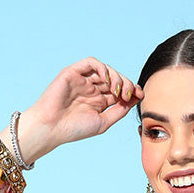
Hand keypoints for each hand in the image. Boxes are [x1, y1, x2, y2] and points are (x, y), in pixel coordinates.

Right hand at [26, 57, 142, 153]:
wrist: (52, 128)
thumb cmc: (74, 129)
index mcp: (99, 101)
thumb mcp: (103, 122)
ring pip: (106, 70)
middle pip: (115, 79)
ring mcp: (83, 80)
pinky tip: (107, 80)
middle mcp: (92, 89)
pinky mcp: (73, 72)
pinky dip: (102, 68)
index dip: (132, 90)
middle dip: (126, 84)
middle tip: (127, 96)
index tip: (141, 95)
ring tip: (117, 92)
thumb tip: (135, 99)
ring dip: (116, 78)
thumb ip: (118, 111)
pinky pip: (91, 63)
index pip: (120, 90)